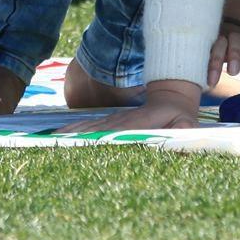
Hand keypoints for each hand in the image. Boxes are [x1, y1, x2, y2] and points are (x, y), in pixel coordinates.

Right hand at [57, 79, 200, 132]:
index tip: (79, 142)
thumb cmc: (181, 116)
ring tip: (53, 138)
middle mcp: (122, 121)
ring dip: (72, 132)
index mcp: (137, 124)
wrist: (173, 95)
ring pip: (90, 126)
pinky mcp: (113, 122)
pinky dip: (76, 129)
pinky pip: (92, 126)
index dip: (96, 137)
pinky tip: (64, 133)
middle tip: (55, 144)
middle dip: (75, 135)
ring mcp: (116, 120)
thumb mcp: (186, 124)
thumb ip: (186, 131)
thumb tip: (185, 138)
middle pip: (95, 129)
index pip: (114, 132)